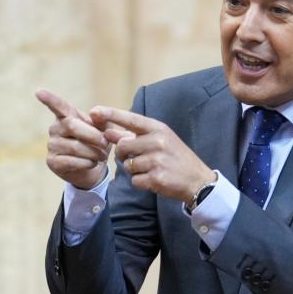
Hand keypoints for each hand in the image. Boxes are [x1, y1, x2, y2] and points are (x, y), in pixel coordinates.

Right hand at [36, 89, 110, 189]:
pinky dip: (87, 163)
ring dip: (94, 152)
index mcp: (67, 116)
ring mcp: (51, 145)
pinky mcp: (52, 161)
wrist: (95, 167)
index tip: (39, 92)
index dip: (49, 99)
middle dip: (93, 136)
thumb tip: (94, 112)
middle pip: (72, 126)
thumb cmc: (98, 143)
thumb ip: (102, 119)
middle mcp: (55, 128)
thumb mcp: (105, 129)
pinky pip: (71, 161)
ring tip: (102, 156)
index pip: (58, 106)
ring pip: (75, 147)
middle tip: (106, 143)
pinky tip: (92, 163)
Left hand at [93, 106, 215, 201]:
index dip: (110, 114)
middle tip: (137, 158)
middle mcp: (158, 142)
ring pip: (128, 165)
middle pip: (123, 146)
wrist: (198, 181)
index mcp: (159, 129)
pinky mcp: (156, 178)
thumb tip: (108, 132)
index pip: (130, 119)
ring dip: (135, 170)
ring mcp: (157, 160)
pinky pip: (134, 180)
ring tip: (151, 169)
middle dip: (124, 155)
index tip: (94, 111)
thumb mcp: (160, 140)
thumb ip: (135, 136)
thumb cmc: (176, 158)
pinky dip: (141, 182)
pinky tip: (154, 179)